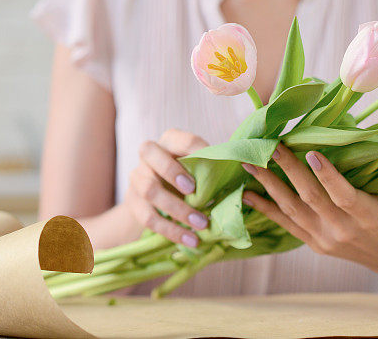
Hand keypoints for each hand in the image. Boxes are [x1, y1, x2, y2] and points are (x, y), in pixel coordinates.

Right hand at [124, 128, 210, 247]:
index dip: (196, 149)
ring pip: (149, 189)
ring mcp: (137, 178)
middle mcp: (148, 155)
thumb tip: (244, 170)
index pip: (179, 138)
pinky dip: (171, 230)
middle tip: (194, 191)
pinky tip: (190, 240)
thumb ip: (214, 168)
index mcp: (169, 141)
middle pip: (149, 152)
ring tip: (201, 224)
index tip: (214, 164)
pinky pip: (148, 217)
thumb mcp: (198, 169)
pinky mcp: (133, 203)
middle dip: (171, 171)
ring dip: (177, 209)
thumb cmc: (187, 179)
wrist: (155, 202)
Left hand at [241, 144, 377, 277]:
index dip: (327, 176)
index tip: (310, 152)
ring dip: (270, 186)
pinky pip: (286, 224)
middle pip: (311, 197)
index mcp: (370, 217)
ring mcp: (325, 238)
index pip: (344, 196)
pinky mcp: (315, 242)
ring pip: (293, 209)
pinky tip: (248, 194)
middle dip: (288, 170)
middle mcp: (343, 229)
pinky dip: (267, 209)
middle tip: (270, 146)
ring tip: (250, 164)